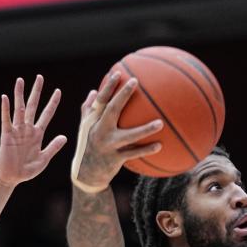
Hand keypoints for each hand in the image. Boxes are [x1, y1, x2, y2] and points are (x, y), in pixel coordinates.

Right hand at [0, 75, 66, 186]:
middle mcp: (27, 129)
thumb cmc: (26, 170)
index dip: (52, 103)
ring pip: (19, 109)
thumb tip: (64, 136)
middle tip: (40, 77)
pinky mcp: (7, 135)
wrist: (11, 178)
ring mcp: (17, 131)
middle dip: (37, 92)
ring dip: (19, 95)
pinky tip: (5, 98)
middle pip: (33, 106)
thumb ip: (53, 147)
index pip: (47, 114)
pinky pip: (6, 120)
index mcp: (37, 134)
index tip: (58, 91)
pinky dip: (5, 109)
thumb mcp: (44, 159)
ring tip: (20, 80)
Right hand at [72, 73, 163, 190]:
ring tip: (161, 123)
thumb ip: (88, 110)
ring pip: (129, 136)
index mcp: (92, 121)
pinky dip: (147, 150)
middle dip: (123, 95)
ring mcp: (108, 145)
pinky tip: (160, 145)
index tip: (118, 73)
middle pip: (111, 110)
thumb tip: (93, 91)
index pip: (100, 100)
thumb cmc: (88, 146)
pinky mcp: (115, 159)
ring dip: (145, 129)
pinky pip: (134, 153)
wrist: (86, 174)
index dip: (108, 86)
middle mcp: (99, 131)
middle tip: (135, 82)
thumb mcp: (85, 128)